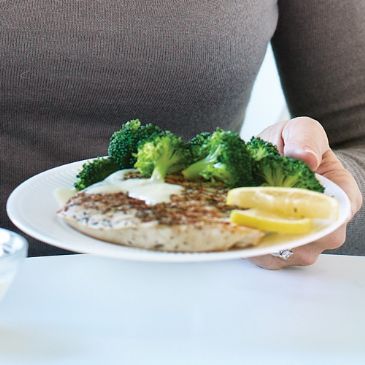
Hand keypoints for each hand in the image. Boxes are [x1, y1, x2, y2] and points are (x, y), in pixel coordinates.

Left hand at [249, 117, 362, 268]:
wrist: (273, 157)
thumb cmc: (292, 145)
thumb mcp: (300, 129)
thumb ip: (305, 137)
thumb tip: (305, 158)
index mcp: (342, 196)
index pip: (338, 217)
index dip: (312, 216)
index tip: (282, 204)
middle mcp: (328, 225)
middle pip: (313, 242)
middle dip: (282, 230)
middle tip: (254, 212)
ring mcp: (305, 240)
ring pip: (290, 255)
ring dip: (265, 241)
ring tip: (243, 220)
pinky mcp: (283, 248)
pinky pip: (271, 259)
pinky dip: (255, 249)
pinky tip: (242, 232)